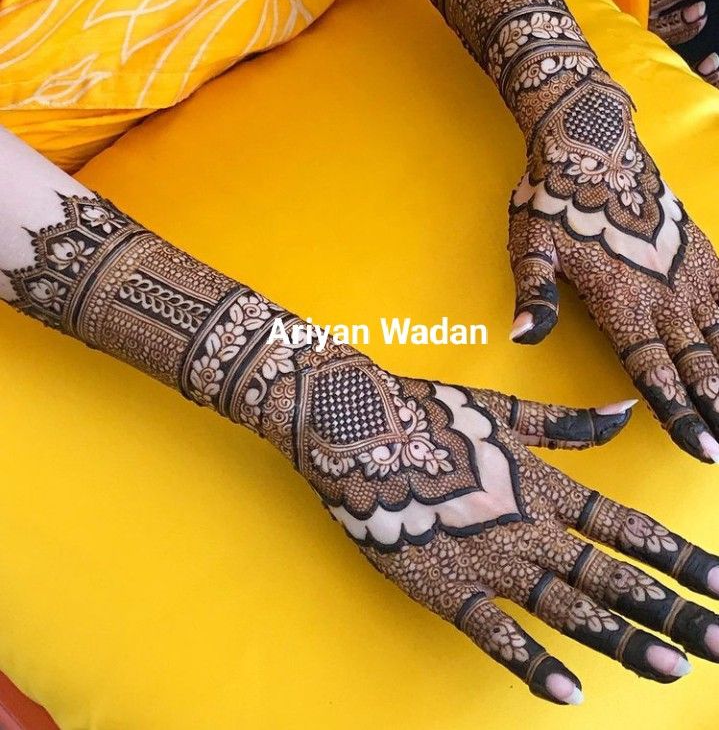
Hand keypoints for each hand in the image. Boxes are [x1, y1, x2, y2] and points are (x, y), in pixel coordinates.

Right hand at [289, 348, 718, 702]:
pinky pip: (494, 632)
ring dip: (622, 638)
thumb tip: (625, 412)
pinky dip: (532, 662)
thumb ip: (568, 424)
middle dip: (672, 611)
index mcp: (543, 484)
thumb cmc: (430, 410)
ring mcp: (488, 559)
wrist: (359, 426)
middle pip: (611, 576)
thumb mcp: (505, 409)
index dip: (679, 557)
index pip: (626, 527)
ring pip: (567, 608)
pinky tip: (568, 691)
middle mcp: (528, 526)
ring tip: (672, 667)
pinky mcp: (444, 585)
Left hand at [508, 75, 718, 462]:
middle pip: (696, 365)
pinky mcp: (704, 253)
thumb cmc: (554, 199)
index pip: (652, 371)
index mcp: (621, 302)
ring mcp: (689, 274)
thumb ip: (535, 293)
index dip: (678, 413)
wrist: (594, 144)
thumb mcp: (529, 246)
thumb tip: (525, 337)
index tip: (702, 448)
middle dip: (715, 410)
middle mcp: (663, 295)